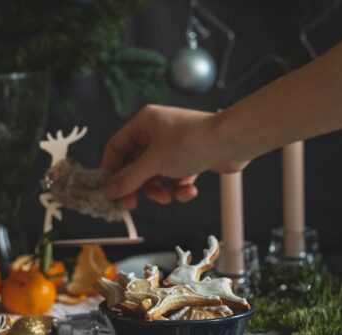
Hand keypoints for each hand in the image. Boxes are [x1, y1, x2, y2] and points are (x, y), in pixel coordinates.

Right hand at [101, 104, 247, 208]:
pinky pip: (176, 177)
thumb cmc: (193, 142)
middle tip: (132, 204)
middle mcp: (157, 132)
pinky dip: (180, 187)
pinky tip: (188, 191)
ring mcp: (174, 145)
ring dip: (160, 190)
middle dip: (137, 186)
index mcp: (144, 123)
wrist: (232, 142)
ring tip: (168, 197)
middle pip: (136, 164)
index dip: (111, 169)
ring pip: (156, 174)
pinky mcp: (190, 158)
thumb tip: (109, 190)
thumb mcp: (154, 162)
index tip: (110, 191)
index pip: (117, 147)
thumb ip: (129, 178)